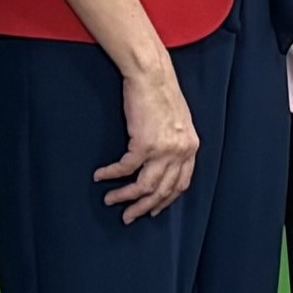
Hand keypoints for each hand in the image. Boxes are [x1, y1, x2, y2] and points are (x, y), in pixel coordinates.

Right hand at [101, 60, 200, 220]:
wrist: (152, 76)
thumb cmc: (162, 94)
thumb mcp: (179, 121)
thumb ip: (175, 142)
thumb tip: (164, 159)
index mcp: (191, 147)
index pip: (181, 184)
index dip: (166, 200)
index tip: (154, 209)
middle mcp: (181, 152)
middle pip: (163, 191)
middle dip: (144, 207)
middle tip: (129, 217)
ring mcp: (164, 150)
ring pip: (144, 186)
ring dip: (125, 197)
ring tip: (110, 201)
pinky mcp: (144, 144)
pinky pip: (125, 169)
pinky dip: (111, 175)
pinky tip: (101, 176)